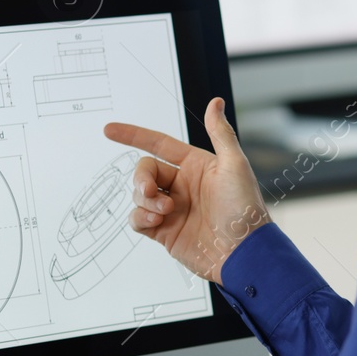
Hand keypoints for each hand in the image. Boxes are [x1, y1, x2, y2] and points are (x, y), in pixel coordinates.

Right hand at [104, 96, 269, 283]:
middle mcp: (181, 185)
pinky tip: (155, 222)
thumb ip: (220, 133)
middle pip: (144, 170)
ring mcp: (172, 209)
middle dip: (141, 178)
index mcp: (195, 166)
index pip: (158, 144)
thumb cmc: (245, 209)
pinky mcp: (164, 232)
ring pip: (138, 195)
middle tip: (150, 192)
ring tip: (164, 212)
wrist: (242, 253)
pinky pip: (138, 219)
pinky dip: (140, 218)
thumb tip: (215, 102)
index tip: (110, 130)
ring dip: (145, 200)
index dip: (134, 135)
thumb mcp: (235, 165)